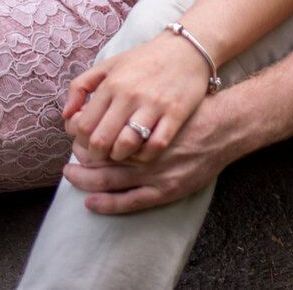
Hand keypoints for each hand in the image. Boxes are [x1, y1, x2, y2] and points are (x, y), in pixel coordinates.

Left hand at [62, 32, 211, 164]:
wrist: (186, 49)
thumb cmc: (145, 59)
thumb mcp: (110, 64)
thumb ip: (82, 86)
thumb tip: (66, 115)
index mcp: (111, 83)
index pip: (84, 125)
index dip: (81, 141)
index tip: (87, 143)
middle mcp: (129, 94)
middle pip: (101, 140)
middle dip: (96, 155)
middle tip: (101, 156)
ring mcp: (153, 104)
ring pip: (126, 146)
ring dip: (120, 156)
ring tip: (121, 154)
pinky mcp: (175, 113)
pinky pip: (155, 145)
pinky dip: (146, 155)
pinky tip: (144, 151)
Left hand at [63, 94, 241, 214]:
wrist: (225, 124)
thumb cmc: (189, 105)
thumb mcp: (160, 91)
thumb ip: (126, 90)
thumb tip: (95, 102)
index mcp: (138, 109)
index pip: (97, 126)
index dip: (81, 134)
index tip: (74, 136)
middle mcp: (144, 137)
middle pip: (100, 151)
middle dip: (80, 157)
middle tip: (67, 161)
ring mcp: (155, 165)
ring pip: (112, 176)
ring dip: (88, 179)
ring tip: (73, 176)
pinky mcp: (169, 185)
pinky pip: (133, 199)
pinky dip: (109, 202)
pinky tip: (91, 202)